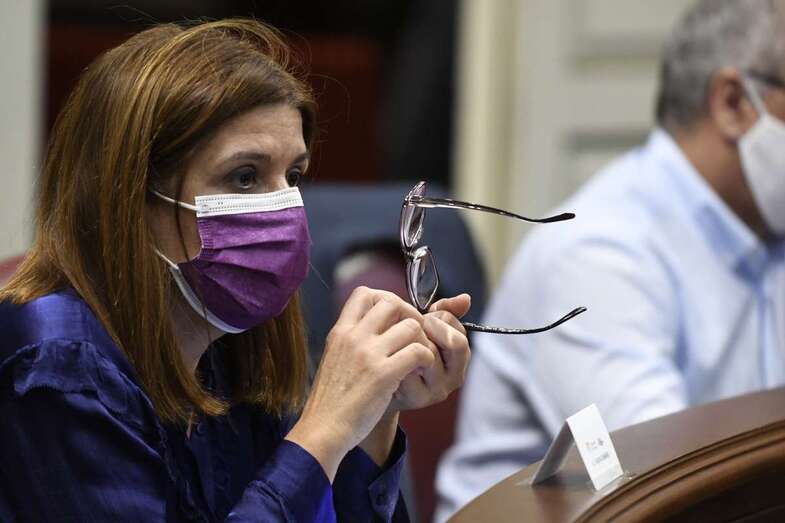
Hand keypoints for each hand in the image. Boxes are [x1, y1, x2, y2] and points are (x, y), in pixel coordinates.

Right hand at [285, 287, 434, 479]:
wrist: (323, 429)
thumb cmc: (331, 399)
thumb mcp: (334, 358)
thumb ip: (351, 340)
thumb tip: (372, 326)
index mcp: (341, 331)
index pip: (365, 293)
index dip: (386, 300)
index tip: (394, 320)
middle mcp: (354, 337)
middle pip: (393, 303)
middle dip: (410, 317)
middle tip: (415, 337)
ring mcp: (369, 354)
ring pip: (411, 326)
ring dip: (422, 341)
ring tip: (418, 358)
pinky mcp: (384, 374)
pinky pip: (419, 352)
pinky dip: (426, 361)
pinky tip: (418, 372)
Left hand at [388, 294, 471, 411]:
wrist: (378, 385)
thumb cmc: (403, 351)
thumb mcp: (425, 329)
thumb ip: (443, 313)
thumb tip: (465, 298)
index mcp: (459, 359)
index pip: (460, 333)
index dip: (438, 320)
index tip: (422, 319)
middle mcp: (453, 378)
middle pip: (454, 343)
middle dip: (427, 328)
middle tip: (406, 328)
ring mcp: (436, 390)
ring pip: (430, 353)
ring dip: (408, 341)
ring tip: (394, 342)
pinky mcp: (416, 397)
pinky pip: (408, 367)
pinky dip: (394, 358)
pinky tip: (385, 358)